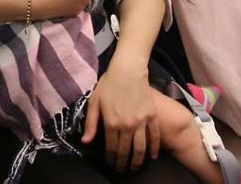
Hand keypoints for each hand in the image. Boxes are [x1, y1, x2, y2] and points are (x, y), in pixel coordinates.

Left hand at [81, 56, 159, 171]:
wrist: (128, 69)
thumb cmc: (109, 83)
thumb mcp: (94, 102)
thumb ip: (90, 123)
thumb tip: (86, 141)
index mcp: (111, 122)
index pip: (112, 149)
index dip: (111, 159)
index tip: (112, 164)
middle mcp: (126, 125)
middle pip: (125, 152)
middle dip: (123, 164)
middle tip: (122, 170)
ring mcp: (141, 121)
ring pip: (140, 149)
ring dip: (137, 161)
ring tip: (134, 167)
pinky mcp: (152, 116)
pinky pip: (155, 136)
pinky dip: (154, 149)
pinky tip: (152, 156)